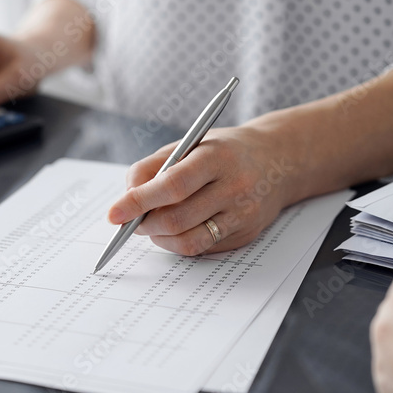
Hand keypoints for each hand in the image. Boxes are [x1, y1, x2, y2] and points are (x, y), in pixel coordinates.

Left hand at [106, 125, 301, 254]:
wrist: (278, 161)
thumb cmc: (223, 151)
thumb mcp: (188, 144)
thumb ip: (152, 166)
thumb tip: (126, 197)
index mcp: (217, 157)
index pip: (172, 185)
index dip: (139, 201)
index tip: (113, 213)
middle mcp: (234, 187)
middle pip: (177, 218)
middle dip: (144, 223)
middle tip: (130, 220)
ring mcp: (243, 215)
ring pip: (188, 241)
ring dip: (159, 237)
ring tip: (151, 225)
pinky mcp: (245, 235)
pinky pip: (202, 248)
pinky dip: (178, 242)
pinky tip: (176, 229)